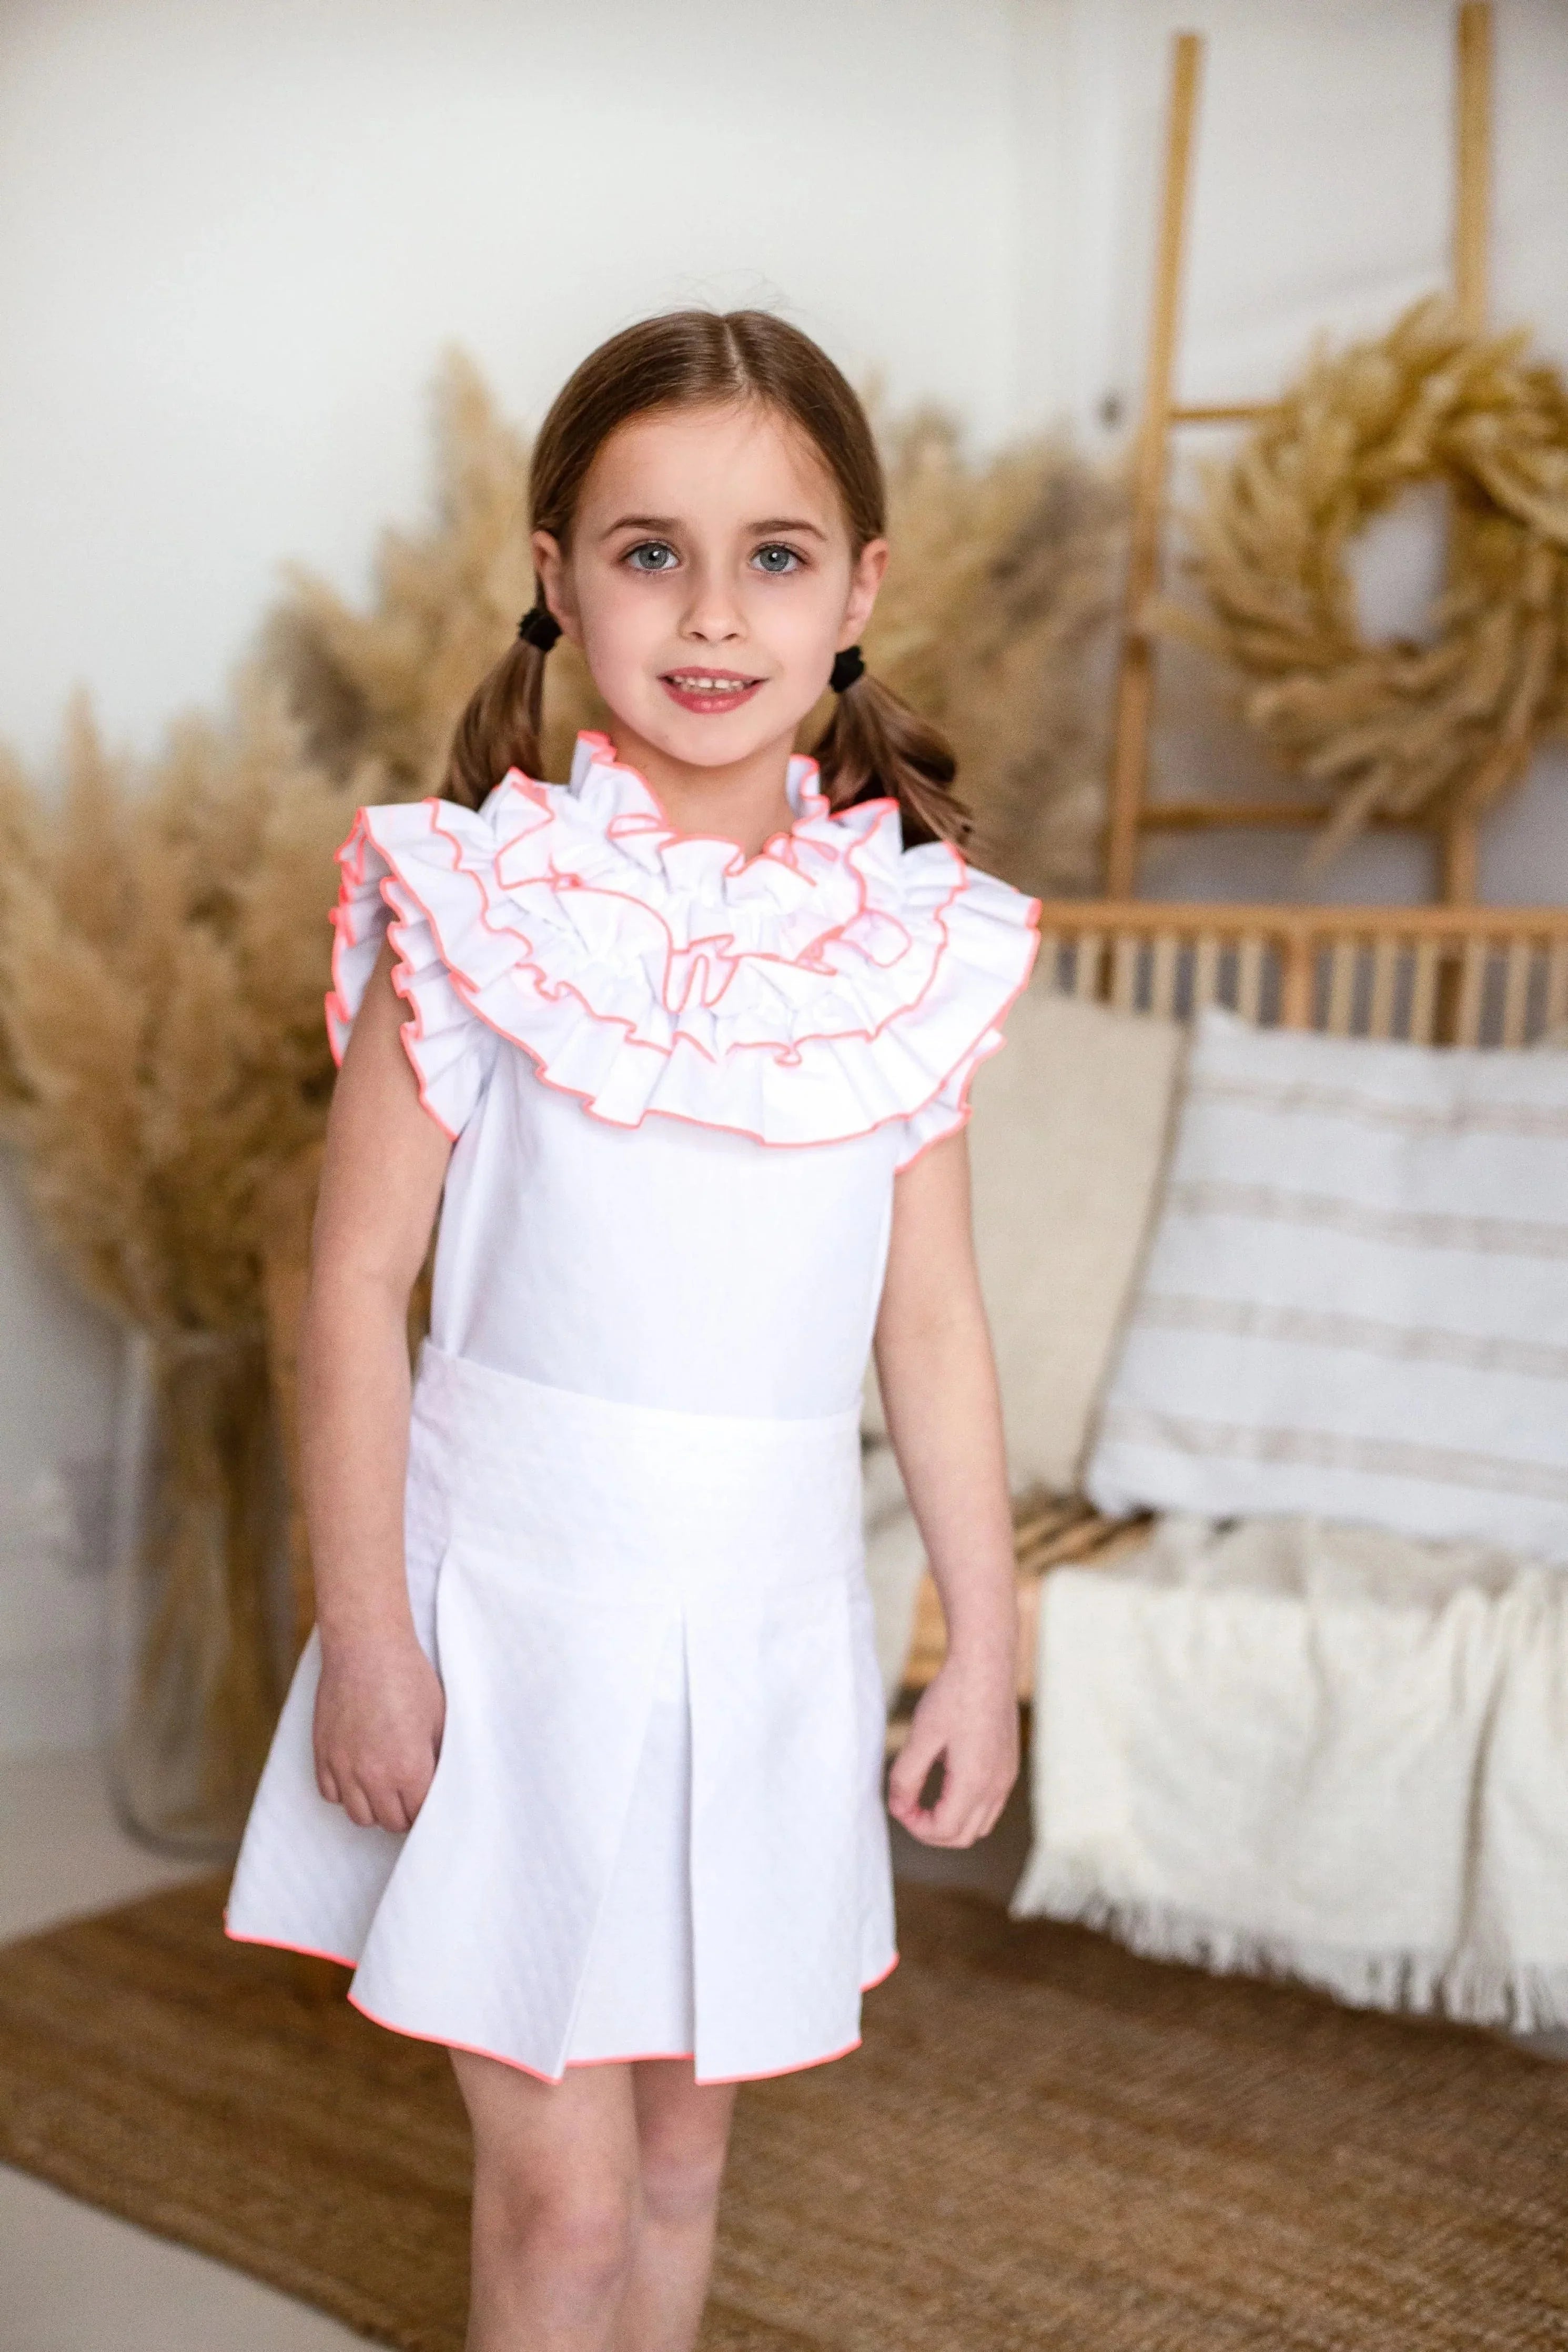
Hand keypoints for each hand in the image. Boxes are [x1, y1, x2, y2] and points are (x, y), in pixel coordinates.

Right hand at [313, 1632, 445, 1831]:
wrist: (366, 1647)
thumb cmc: (409, 1678)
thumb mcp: (438, 1718)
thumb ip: (439, 1758)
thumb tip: (441, 1782)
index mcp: (410, 1769)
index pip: (420, 1815)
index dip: (428, 1810)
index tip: (431, 1801)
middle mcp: (374, 1776)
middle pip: (390, 1822)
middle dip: (404, 1813)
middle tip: (411, 1797)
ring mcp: (344, 1768)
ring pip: (359, 1816)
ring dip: (375, 1808)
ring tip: (386, 1790)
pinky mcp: (323, 1755)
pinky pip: (331, 1795)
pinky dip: (345, 1793)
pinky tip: (359, 1775)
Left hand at [886, 1654, 1017, 1848]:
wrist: (986, 1663)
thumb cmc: (952, 1695)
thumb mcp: (920, 1736)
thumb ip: (905, 1777)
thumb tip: (898, 1808)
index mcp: (975, 1781)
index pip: (945, 1830)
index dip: (916, 1827)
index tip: (899, 1805)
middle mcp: (997, 1785)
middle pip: (964, 1836)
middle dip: (932, 1831)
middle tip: (908, 1807)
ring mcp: (1007, 1776)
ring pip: (981, 1824)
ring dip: (952, 1822)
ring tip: (926, 1799)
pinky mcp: (1009, 1765)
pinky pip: (990, 1804)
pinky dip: (967, 1807)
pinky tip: (947, 1781)